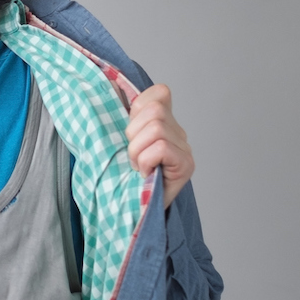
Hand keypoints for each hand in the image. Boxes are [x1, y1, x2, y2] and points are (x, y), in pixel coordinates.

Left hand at [124, 84, 193, 208]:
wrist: (132, 210)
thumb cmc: (125, 177)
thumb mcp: (122, 142)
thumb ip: (127, 120)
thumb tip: (113, 89)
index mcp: (165, 123)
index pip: (160, 93)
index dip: (139, 108)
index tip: (132, 132)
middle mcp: (179, 134)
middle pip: (155, 110)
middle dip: (134, 134)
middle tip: (133, 156)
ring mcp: (185, 149)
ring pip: (156, 128)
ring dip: (137, 150)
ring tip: (138, 165)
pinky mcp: (185, 165)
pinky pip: (161, 147)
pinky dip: (146, 160)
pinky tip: (145, 173)